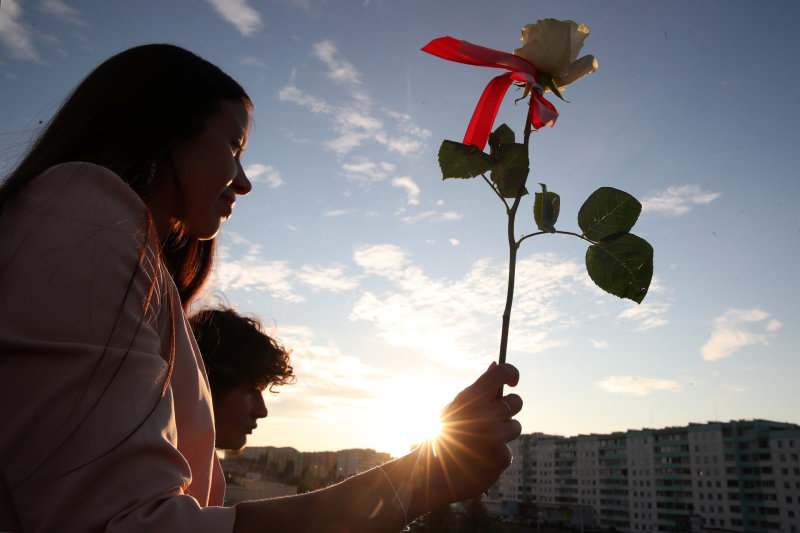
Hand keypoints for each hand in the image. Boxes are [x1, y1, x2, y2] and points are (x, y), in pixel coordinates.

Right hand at [409, 362, 521, 511]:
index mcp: (469, 398)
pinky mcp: (502, 456)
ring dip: (504, 433)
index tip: (512, 381)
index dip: (511, 373)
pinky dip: (497, 455)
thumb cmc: (441, 440)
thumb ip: (477, 391)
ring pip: (515, 427)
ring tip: (482, 443)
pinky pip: (508, 449)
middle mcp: (485, 415)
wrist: (430, 477)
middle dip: (509, 408)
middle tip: (495, 418)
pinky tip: (480, 461)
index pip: (500, 373)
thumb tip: (495, 365)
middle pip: (516, 401)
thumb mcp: (453, 411)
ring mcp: (495, 436)